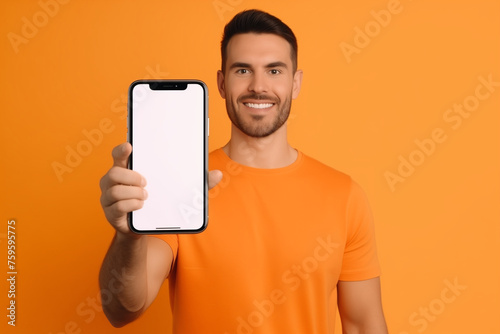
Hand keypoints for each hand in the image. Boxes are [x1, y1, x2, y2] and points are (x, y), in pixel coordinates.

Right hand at [100, 143, 222, 235]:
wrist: (144, 230)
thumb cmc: (158, 204)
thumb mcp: (176, 192)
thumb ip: (195, 183)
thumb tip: (218, 174)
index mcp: (128, 170)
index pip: (118, 155)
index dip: (121, 150)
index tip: (130, 146)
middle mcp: (114, 182)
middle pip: (114, 172)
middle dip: (132, 177)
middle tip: (146, 183)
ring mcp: (109, 197)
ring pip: (115, 190)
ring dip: (134, 193)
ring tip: (146, 197)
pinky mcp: (111, 213)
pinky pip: (118, 206)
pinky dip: (132, 205)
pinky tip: (141, 206)